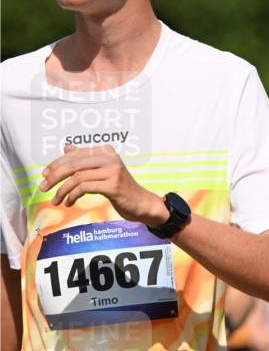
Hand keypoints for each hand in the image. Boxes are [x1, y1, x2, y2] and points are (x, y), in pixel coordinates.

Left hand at [39, 144, 168, 227]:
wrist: (142, 204)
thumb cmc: (121, 188)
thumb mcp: (103, 171)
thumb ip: (86, 159)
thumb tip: (66, 147)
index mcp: (105, 150)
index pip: (73, 154)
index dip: (56, 164)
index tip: (44, 175)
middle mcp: (109, 157)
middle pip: (73, 164)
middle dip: (54, 176)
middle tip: (43, 188)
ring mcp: (112, 171)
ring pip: (77, 177)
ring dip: (62, 190)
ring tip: (56, 201)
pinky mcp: (113, 185)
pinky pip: (84, 188)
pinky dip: (73, 196)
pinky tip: (69, 203)